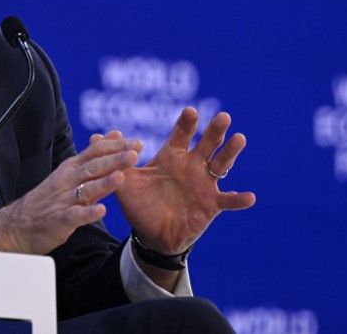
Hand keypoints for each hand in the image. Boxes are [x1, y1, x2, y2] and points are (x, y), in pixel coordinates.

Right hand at [0, 136, 142, 253]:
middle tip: (135, 153)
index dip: (116, 146)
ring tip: (121, 177)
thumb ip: (93, 156)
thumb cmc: (48, 199)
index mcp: (71, 167)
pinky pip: (74, 216)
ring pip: (85, 189)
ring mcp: (62, 200)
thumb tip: (115, 135)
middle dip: (115, 159)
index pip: (95, 151)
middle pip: (93, 166)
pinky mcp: (58, 220)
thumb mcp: (69, 173)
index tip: (136, 142)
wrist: (16, 226)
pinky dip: (87, 213)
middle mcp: (67, 180)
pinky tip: (101, 210)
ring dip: (104, 183)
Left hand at [109, 107, 254, 256]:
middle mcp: (192, 166)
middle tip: (222, 116)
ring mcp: (204, 185)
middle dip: (214, 131)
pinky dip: (239, 199)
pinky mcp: (211, 205)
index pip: (181, 135)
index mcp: (172, 157)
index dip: (186, 124)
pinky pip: (228, 200)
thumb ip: (114, 160)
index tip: (190, 111)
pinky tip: (251, 196)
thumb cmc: (141, 203)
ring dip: (231, 152)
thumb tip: (95, 135)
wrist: (152, 234)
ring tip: (239, 139)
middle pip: (206, 144)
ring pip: (221, 164)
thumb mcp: (125, 182)